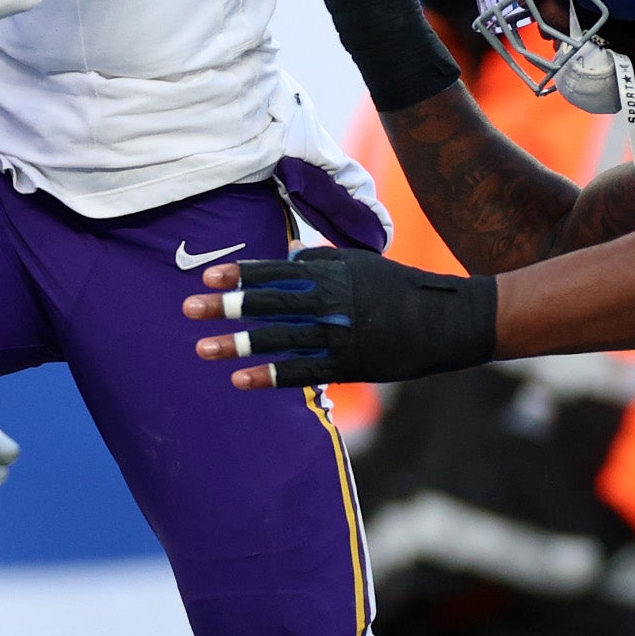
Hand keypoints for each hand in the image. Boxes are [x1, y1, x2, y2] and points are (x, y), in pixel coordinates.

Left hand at [186, 249, 498, 389]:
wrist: (446, 322)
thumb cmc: (398, 288)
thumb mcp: (361, 263)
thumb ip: (321, 260)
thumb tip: (286, 255)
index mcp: (333, 274)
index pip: (276, 272)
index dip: (241, 274)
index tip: (208, 276)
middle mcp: (332, 303)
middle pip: (269, 304)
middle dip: (226, 306)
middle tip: (188, 309)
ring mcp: (339, 336)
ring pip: (279, 339)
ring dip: (238, 344)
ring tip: (202, 348)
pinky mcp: (349, 365)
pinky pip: (301, 373)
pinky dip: (269, 376)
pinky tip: (239, 380)